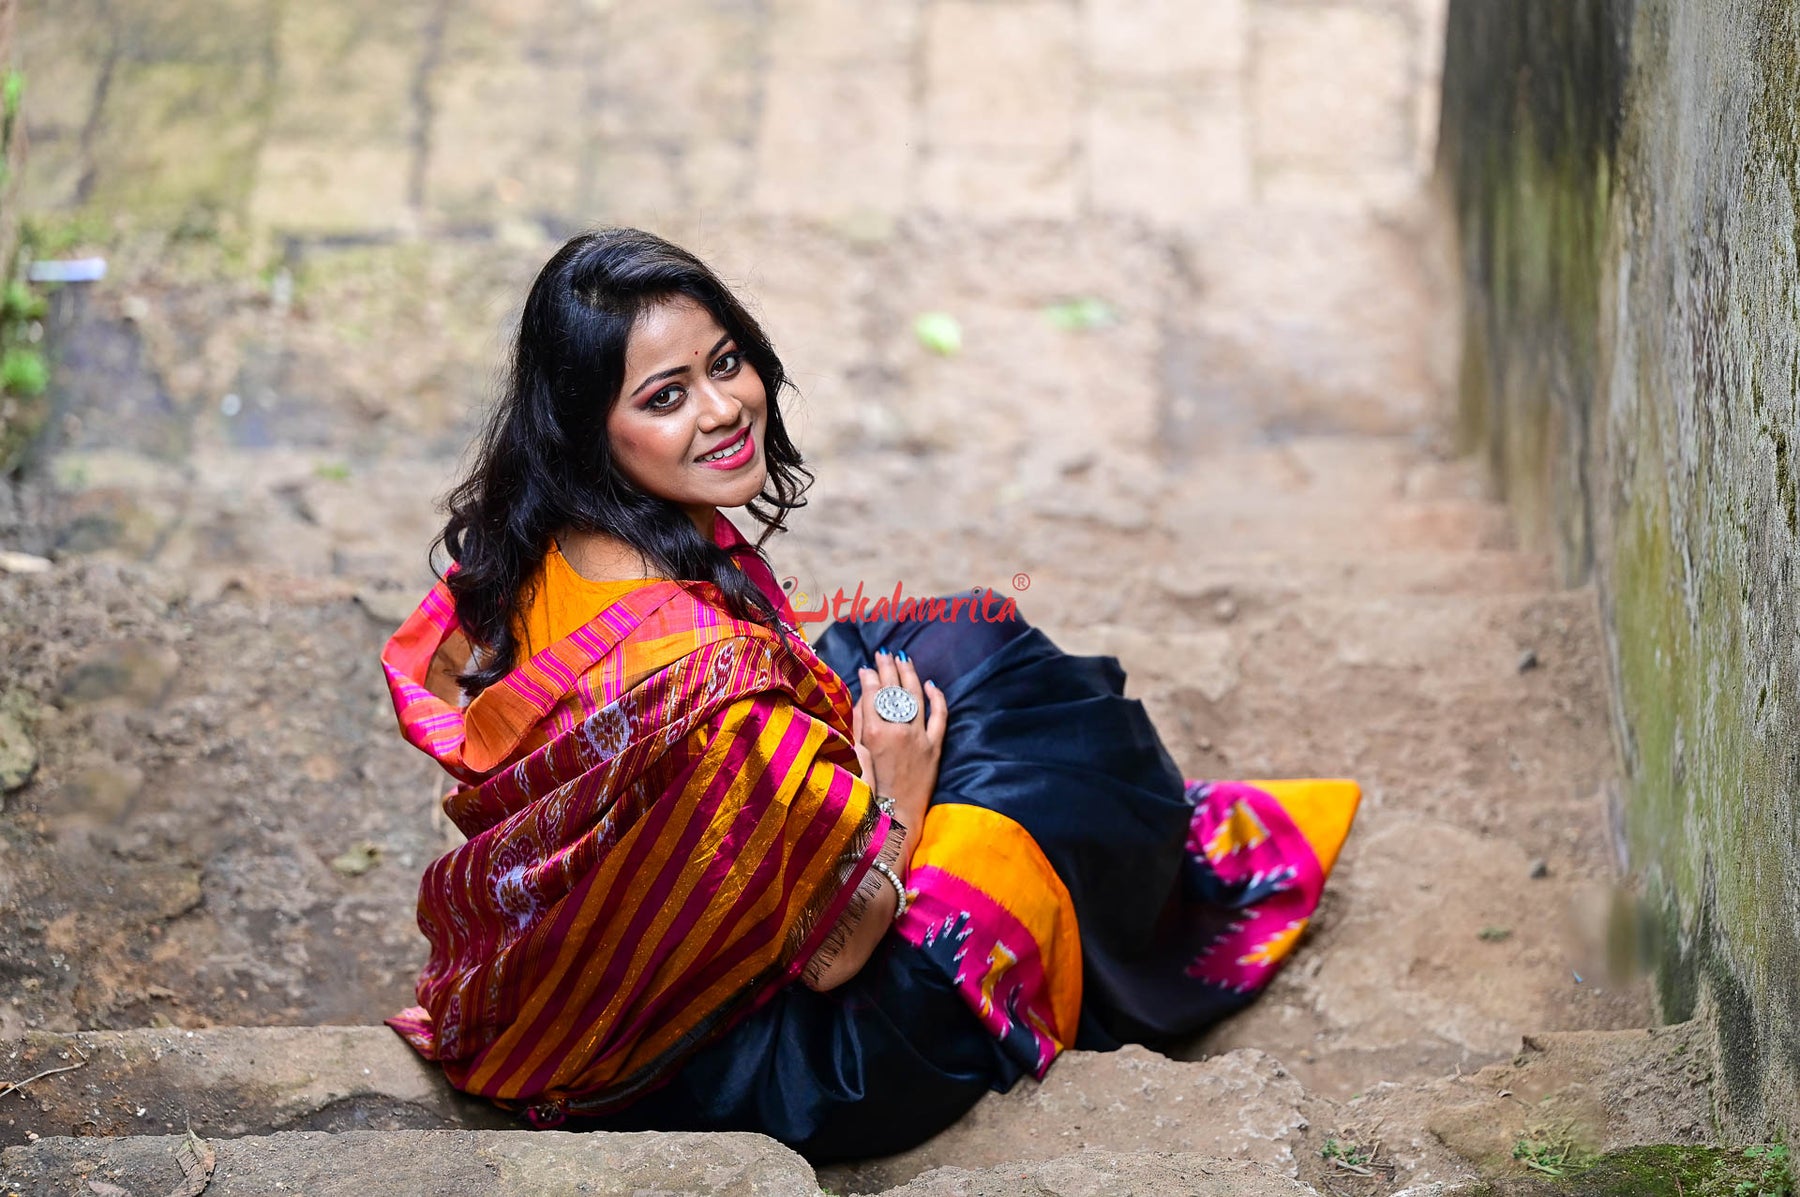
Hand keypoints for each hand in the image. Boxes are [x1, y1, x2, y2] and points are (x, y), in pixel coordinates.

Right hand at [853, 649, 945, 838]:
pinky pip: (939, 716)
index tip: (867, 666)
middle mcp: (898, 730)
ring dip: (909, 674)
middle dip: (887, 667)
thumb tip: (863, 695)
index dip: (870, 676)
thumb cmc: (869, 789)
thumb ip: (858, 724)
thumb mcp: (855, 754)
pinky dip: (936, 698)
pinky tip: (931, 684)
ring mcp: (919, 737)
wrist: (896, 818)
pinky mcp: (935, 746)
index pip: (873, 693)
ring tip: (903, 658)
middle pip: (893, 689)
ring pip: (916, 696)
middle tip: (883, 653)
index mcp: (874, 732)